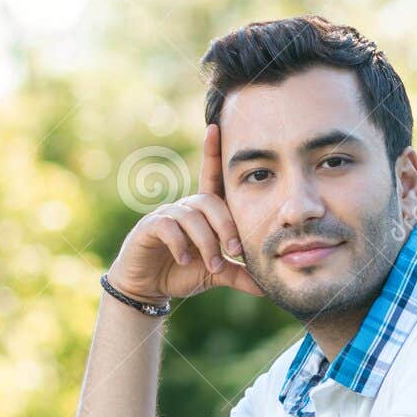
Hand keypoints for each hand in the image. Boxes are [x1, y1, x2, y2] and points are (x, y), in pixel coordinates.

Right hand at [107, 123, 265, 303]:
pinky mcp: (149, 228)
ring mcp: (165, 216)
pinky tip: (184, 259)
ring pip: (191, 216)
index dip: (211, 152)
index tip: (215, 127)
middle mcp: (185, 208)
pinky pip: (168, 226)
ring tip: (213, 265)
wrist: (148, 289)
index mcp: (202, 212)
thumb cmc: (182, 273)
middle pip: (210, 201)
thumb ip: (239, 275)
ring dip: (206, 242)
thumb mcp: (215, 273)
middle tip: (235, 252)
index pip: (210, 178)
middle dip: (226, 226)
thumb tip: (268, 286)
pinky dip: (180, 243)